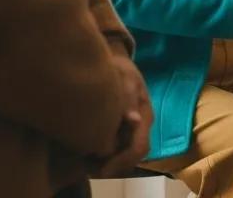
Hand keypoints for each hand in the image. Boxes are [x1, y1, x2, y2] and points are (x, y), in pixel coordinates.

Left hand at [88, 54, 153, 176]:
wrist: (116, 62)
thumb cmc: (120, 70)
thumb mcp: (125, 77)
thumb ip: (129, 97)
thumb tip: (134, 120)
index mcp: (145, 116)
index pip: (139, 147)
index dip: (122, 161)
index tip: (102, 169)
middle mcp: (141, 127)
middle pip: (132, 157)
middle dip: (113, 165)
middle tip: (89, 169)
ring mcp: (132, 129)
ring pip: (123, 154)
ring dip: (107, 162)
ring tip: (86, 163)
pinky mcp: (122, 129)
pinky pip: (116, 149)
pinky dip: (103, 155)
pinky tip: (87, 153)